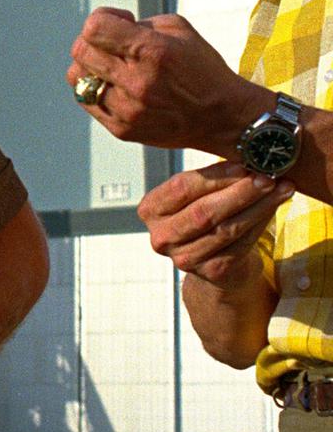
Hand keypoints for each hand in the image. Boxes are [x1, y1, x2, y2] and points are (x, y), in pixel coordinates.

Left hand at [67, 7, 269, 156]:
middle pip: (81, 50)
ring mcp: (127, 109)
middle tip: (112, 43)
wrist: (223, 118)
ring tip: (111, 66)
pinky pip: (87, 101)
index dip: (102, 18)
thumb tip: (110, 25)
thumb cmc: (203, 71)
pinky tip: (115, 85)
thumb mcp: (179, 30)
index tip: (118, 22)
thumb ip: (139, 23)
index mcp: (151, 52)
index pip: (94, 28)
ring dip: (89, 66)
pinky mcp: (121, 129)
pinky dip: (95, 89)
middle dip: (93, 40)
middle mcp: (136, 82)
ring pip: (76, 78)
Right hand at [137, 162, 290, 287]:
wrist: (213, 259)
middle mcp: (162, 236)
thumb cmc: (204, 216)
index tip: (244, 166)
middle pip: (204, 212)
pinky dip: (260, 224)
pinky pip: (241, 245)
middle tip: (267, 178)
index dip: (215, 176)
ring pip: (227, 229)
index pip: (182, 188)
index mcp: (151, 209)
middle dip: (240, 193)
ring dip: (258, 207)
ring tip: (280, 190)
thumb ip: (210, 180)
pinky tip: (273, 209)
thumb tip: (247, 160)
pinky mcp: (212, 272)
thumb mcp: (195, 195)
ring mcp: (184, 258)